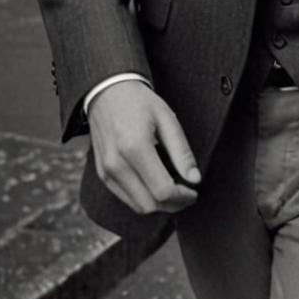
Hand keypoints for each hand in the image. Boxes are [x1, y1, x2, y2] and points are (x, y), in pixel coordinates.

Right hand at [88, 80, 201, 214]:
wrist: (107, 92)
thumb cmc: (140, 102)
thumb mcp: (167, 118)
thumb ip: (181, 151)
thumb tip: (195, 179)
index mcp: (135, 148)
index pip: (162, 190)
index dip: (183, 197)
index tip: (194, 191)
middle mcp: (117, 164)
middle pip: (149, 204)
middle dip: (173, 205)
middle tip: (188, 194)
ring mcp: (107, 172)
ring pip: (137, 206)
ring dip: (159, 205)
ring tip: (176, 192)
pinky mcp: (102, 175)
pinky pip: (126, 198)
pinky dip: (144, 199)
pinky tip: (157, 186)